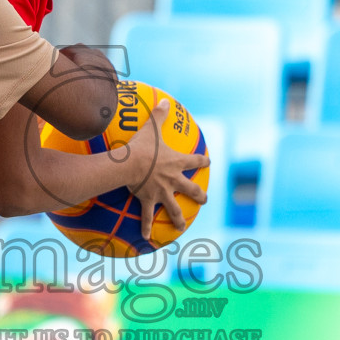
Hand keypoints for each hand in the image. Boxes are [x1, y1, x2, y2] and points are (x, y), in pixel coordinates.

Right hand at [125, 98, 210, 232]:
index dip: (202, 162)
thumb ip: (159, 114)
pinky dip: (147, 228)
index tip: (208, 162)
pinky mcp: (148, 200)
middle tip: (204, 199)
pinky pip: (148, 217)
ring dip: (178, 219)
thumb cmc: (143, 146)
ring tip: (181, 228)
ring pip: (174, 209)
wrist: (131, 164)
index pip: (195, 162)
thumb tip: (165, 100)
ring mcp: (162, 193)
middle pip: (192, 190)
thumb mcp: (152, 127)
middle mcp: (174, 180)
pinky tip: (147, 239)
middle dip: (199, 196)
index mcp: (177, 163)